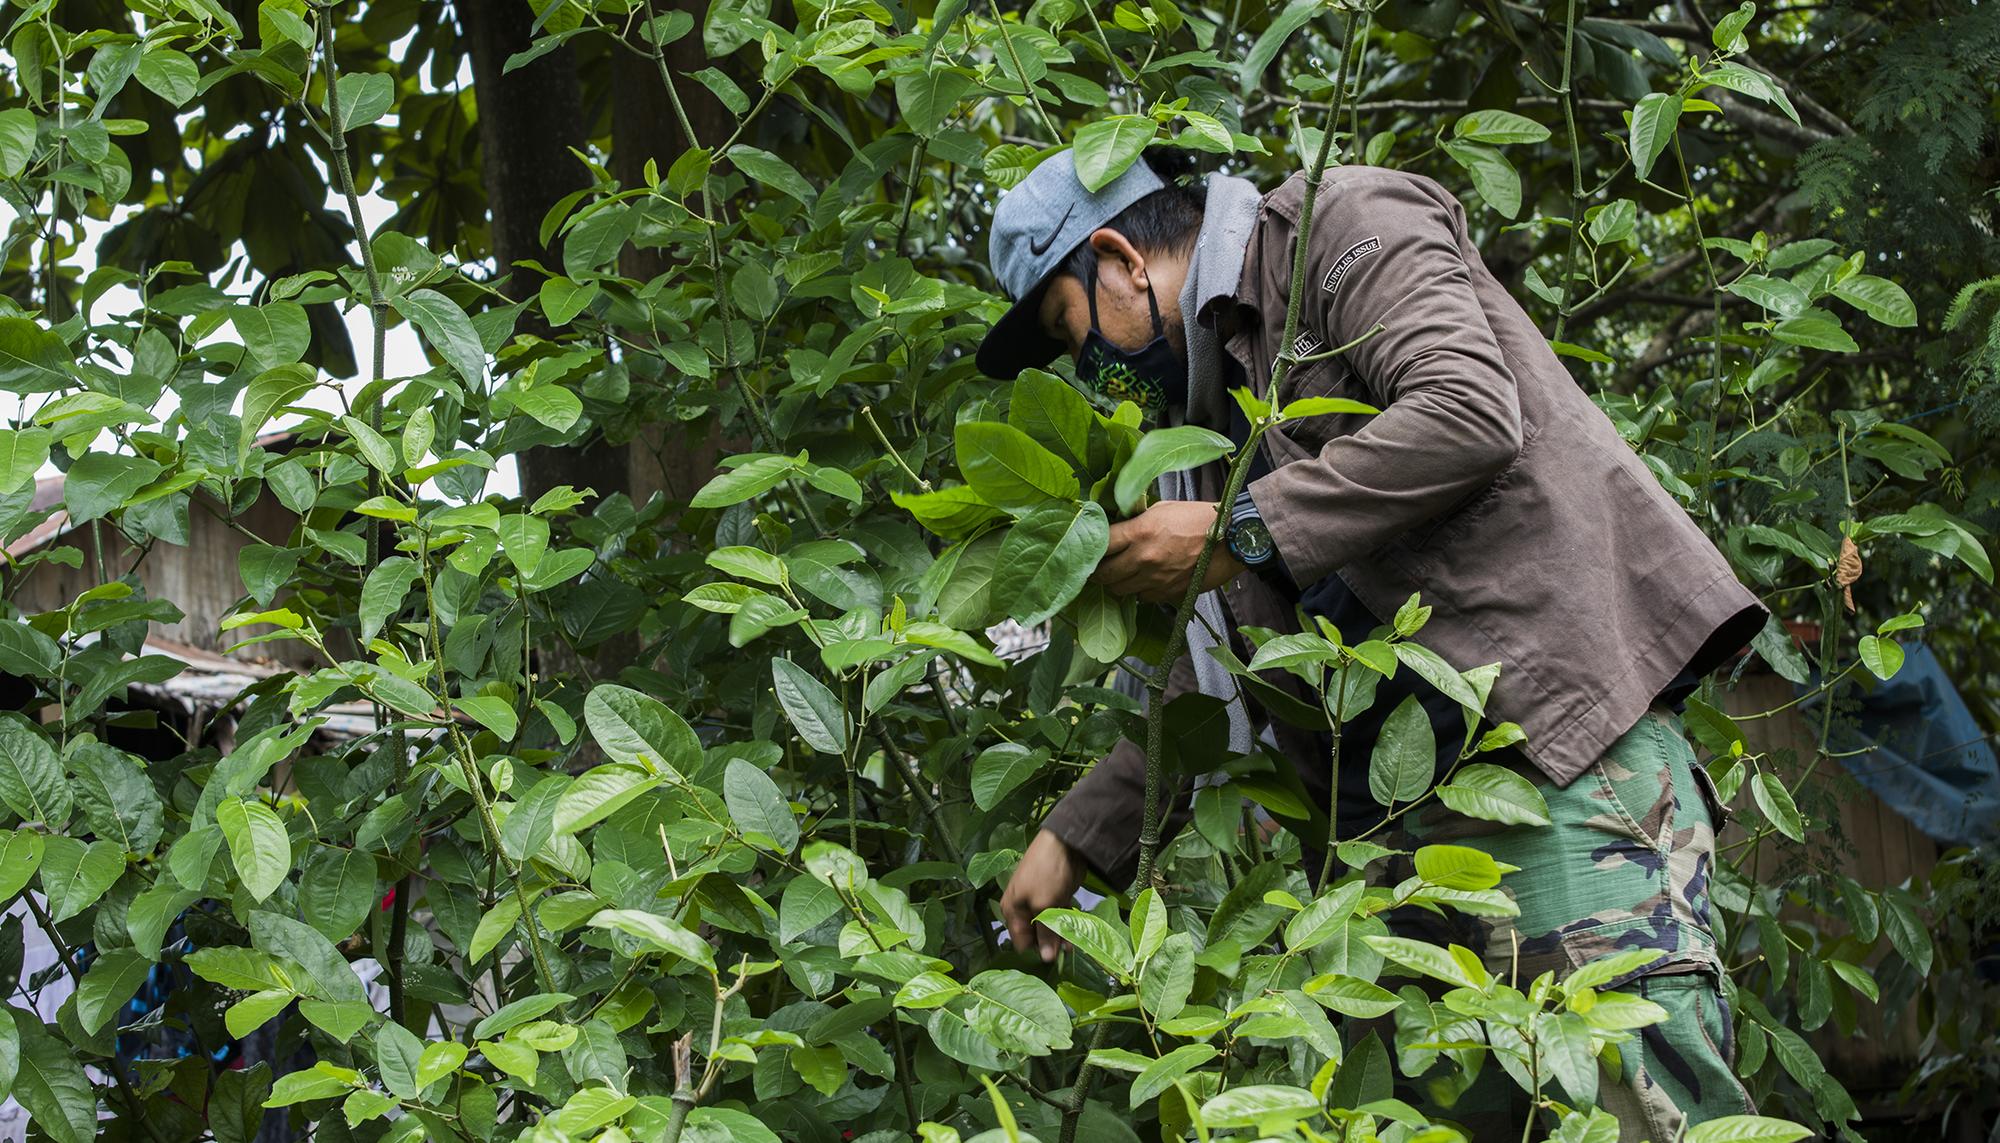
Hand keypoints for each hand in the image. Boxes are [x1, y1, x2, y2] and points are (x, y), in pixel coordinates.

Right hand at [1001, 829, 1086, 961]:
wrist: (1065, 844)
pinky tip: (1075, 934)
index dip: (1036, 950)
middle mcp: (1022, 908)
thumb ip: (1045, 933)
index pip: (1020, 942)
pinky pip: (1057, 917)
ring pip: (1048, 926)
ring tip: (1073, 945)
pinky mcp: (1054, 897)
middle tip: (1067, 951)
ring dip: (1060, 936)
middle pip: (1034, 935)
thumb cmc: (1047, 874)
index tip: (1053, 958)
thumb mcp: (1044, 905)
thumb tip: (1046, 959)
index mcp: (1012, 910)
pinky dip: (1065, 924)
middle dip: (1049, 944)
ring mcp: (1039, 902)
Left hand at [1092, 500, 1246, 601]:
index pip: (1100, 543)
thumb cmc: (1198, 518)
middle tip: (1099, 565)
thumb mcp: (1162, 508)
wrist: (1232, 540)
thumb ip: (1136, 519)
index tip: (1090, 546)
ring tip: (1121, 573)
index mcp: (1139, 532)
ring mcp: (1155, 579)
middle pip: (1104, 574)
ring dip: (1117, 583)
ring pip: (1119, 591)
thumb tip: (1116, 525)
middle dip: (1098, 571)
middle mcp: (1143, 559)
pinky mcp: (1168, 593)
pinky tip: (1144, 580)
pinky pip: (1142, 598)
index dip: (1091, 546)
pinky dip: (1139, 591)